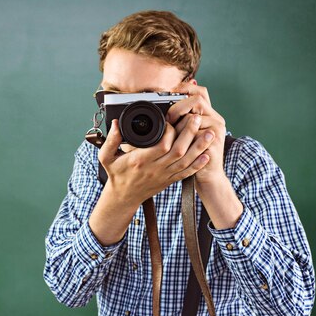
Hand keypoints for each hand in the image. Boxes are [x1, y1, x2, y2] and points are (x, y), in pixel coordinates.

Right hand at [98, 116, 214, 206]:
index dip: (170, 132)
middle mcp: (155, 169)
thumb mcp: (106, 157)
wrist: (123, 197)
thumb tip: (116, 123)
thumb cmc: (116, 175)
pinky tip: (207, 155)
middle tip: (197, 118)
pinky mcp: (169, 180)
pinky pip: (187, 173)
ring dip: (199, 147)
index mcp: (140, 160)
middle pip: (178, 151)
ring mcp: (164, 175)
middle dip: (190, 133)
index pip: (161, 145)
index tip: (171, 119)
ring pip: (186, 161)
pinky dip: (198, 164)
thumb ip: (110, 140)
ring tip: (209, 133)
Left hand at [167, 82, 226, 184]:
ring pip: (194, 117)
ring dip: (178, 123)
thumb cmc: (192, 155)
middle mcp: (215, 119)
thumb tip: (160, 108)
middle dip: (178, 107)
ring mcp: (216, 130)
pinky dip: (182, 137)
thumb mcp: (186, 135)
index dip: (186, 88)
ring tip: (169, 129)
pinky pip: (195, 134)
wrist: (207, 176)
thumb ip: (179, 120)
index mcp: (209, 115)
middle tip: (167, 118)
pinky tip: (174, 140)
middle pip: (197, 99)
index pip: (200, 91)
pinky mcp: (213, 142)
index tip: (170, 93)